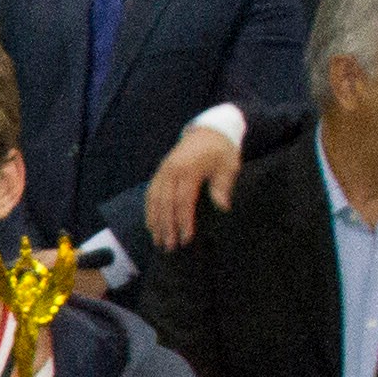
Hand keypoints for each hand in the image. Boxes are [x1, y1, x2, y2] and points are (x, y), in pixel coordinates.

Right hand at [141, 123, 244, 256]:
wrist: (210, 130)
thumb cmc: (222, 150)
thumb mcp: (228, 165)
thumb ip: (222, 185)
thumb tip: (222, 206)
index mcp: (189, 169)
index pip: (183, 200)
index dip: (183, 221)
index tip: (186, 239)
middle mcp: (172, 170)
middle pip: (165, 203)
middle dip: (167, 227)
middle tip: (169, 246)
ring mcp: (163, 170)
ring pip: (155, 200)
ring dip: (155, 222)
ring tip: (158, 241)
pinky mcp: (160, 171)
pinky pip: (150, 193)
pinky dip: (149, 210)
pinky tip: (151, 225)